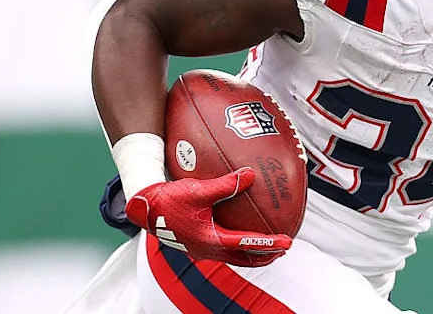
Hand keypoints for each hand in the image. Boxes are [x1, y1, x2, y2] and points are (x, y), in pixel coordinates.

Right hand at [125, 167, 291, 266]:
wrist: (145, 208)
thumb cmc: (170, 199)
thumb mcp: (199, 189)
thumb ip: (226, 184)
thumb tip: (251, 175)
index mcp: (210, 239)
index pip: (246, 244)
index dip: (269, 244)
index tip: (287, 242)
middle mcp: (207, 249)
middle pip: (243, 258)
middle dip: (265, 256)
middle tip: (283, 250)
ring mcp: (201, 249)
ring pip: (233, 256)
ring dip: (252, 254)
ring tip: (267, 248)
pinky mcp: (196, 244)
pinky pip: (223, 249)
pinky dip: (237, 246)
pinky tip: (239, 234)